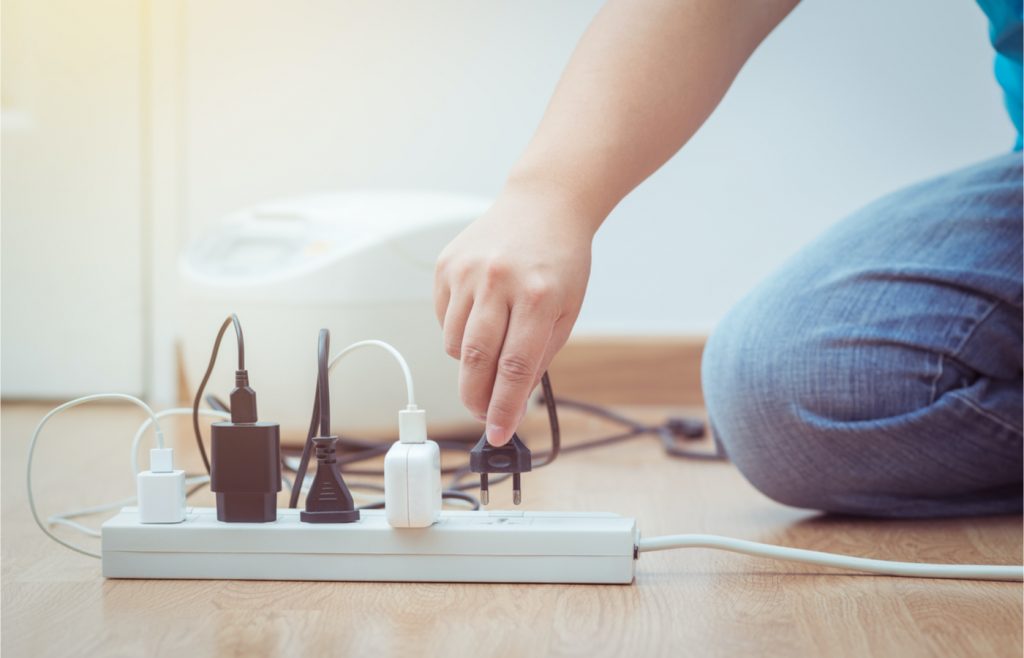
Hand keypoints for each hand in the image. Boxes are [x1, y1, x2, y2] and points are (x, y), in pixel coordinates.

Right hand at [434, 183, 595, 444]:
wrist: (543, 205)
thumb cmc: (560, 261)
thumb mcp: (566, 311)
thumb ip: (539, 356)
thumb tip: (509, 399)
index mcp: (537, 296)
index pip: (515, 368)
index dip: (504, 408)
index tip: (498, 435)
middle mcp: (498, 282)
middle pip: (475, 360)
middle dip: (476, 398)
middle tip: (482, 414)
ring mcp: (467, 272)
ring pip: (454, 343)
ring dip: (469, 361)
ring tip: (491, 347)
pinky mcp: (447, 266)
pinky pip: (444, 318)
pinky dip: (459, 329)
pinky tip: (481, 313)